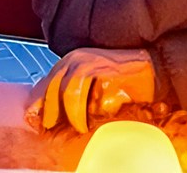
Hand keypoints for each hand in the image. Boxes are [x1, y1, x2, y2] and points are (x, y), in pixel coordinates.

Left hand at [27, 48, 155, 133]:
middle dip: (49, 111)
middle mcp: (74, 58)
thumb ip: (73, 99)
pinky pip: (81, 91)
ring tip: (79, 127)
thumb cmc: (124, 84)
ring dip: (70, 115)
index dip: (36, 104)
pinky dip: (82, 110)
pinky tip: (88, 120)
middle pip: (50, 87)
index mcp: (69, 63)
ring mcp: (87, 60)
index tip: (33, 122)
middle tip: (52, 128)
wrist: (153, 70)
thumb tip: (49, 119)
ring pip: (65, 91)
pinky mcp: (100, 67)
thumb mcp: (93, 91)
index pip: (44, 84)